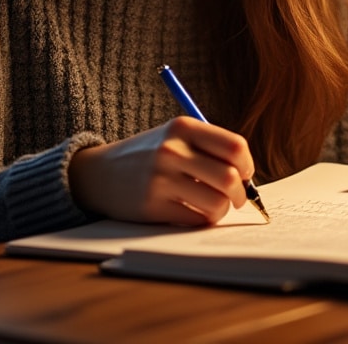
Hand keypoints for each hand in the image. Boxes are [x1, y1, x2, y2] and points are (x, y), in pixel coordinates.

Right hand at [68, 117, 255, 224]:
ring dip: (222, 209)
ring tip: (213, 205)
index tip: (244, 174)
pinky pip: (197, 219)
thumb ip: (210, 149)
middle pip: (229, 178)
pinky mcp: (153, 206)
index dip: (247, 165)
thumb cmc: (149, 156)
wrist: (100, 173)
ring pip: (217, 203)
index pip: (235, 147)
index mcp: (183, 127)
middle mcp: (172, 151)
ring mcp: (161, 179)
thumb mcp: (175, 138)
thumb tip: (247, 179)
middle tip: (237, 198)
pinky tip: (193, 213)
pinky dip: (203, 220)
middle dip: (240, 194)